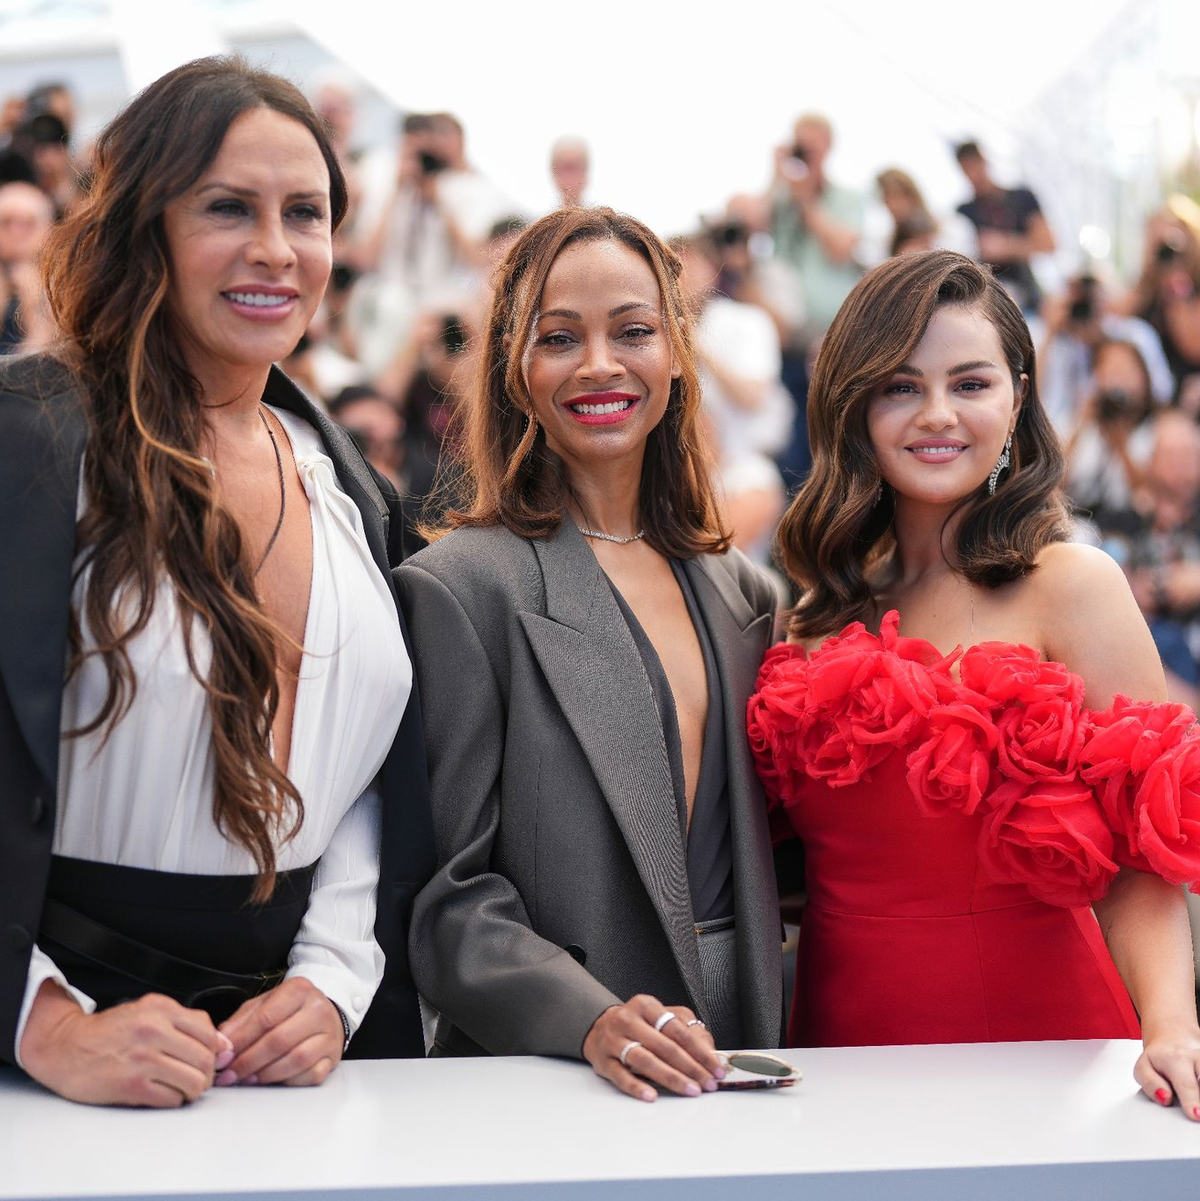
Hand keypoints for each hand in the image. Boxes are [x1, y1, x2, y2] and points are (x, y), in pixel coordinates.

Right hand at [20, 981, 230, 1107]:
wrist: (66, 1047)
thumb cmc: (109, 1032)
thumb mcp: (147, 1011)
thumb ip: (183, 1022)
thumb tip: (221, 1043)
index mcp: (161, 1009)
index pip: (209, 1031)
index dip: (215, 1050)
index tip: (212, 1059)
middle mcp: (154, 1030)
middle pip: (206, 1058)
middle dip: (208, 1073)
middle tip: (199, 1078)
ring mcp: (143, 1059)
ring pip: (194, 1081)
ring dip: (194, 1090)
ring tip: (185, 1088)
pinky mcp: (132, 1085)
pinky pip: (172, 1099)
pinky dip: (174, 1100)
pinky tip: (165, 1094)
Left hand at [218, 977, 343, 1087]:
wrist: (324, 1013)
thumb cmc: (290, 1010)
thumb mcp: (264, 1004)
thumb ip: (241, 1021)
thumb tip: (222, 1043)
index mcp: (299, 990)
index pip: (266, 1017)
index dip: (241, 1041)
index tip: (223, 1057)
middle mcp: (318, 1010)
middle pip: (280, 1040)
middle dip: (249, 1061)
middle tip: (230, 1075)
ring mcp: (329, 1035)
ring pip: (297, 1059)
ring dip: (266, 1074)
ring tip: (247, 1079)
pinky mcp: (333, 1057)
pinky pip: (311, 1075)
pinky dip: (289, 1081)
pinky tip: (273, 1081)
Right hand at [582, 994, 724, 1101]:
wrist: (598, 1027)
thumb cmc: (637, 1024)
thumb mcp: (660, 1017)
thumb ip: (686, 1029)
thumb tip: (708, 1051)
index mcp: (646, 1006)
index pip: (678, 1029)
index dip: (700, 1051)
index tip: (715, 1067)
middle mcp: (629, 1020)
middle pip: (664, 1046)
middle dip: (691, 1067)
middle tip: (708, 1083)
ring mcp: (614, 1040)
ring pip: (645, 1060)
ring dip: (671, 1078)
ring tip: (690, 1090)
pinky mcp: (604, 1061)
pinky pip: (621, 1076)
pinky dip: (637, 1086)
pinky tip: (652, 1095)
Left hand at [1135, 1019, 1199, 1119]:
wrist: (1174, 1035)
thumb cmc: (1160, 1057)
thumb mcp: (1144, 1067)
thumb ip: (1150, 1084)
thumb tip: (1165, 1098)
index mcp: (1176, 1059)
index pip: (1186, 1084)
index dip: (1192, 1101)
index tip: (1196, 1114)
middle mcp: (1197, 1058)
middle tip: (1199, 1115)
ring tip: (1198, 1107)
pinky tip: (1199, 1094)